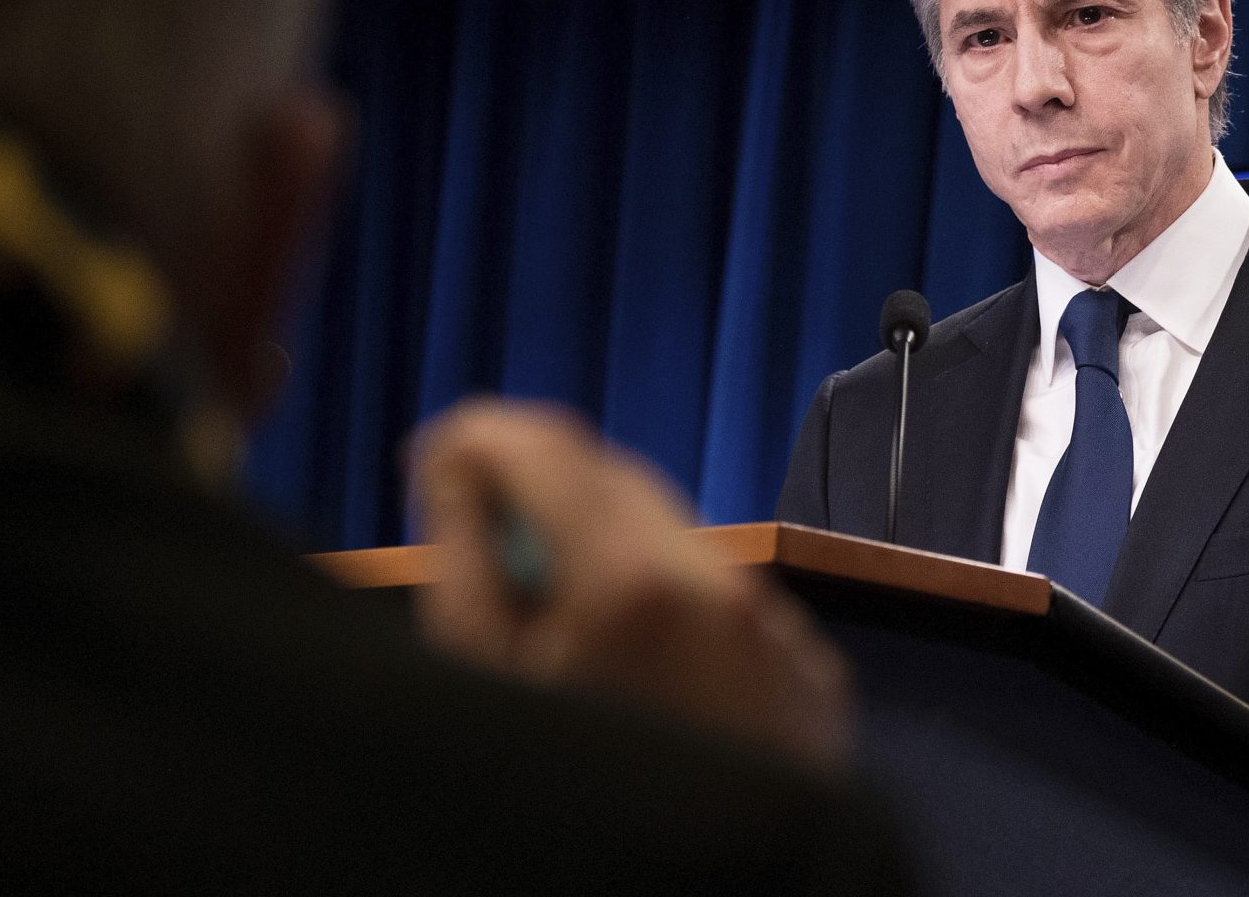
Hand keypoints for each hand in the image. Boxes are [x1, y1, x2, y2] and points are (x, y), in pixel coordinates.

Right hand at [408, 398, 852, 771]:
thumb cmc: (576, 816)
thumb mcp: (484, 688)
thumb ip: (464, 562)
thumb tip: (457, 467)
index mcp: (633, 585)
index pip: (549, 446)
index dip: (481, 433)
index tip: (438, 452)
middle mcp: (723, 588)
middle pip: (616, 478)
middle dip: (543, 482)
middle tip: (479, 520)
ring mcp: (778, 630)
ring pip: (676, 539)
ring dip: (607, 542)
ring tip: (556, 611)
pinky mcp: (810, 674)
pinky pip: (725, 601)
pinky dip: (671, 601)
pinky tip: (635, 667)